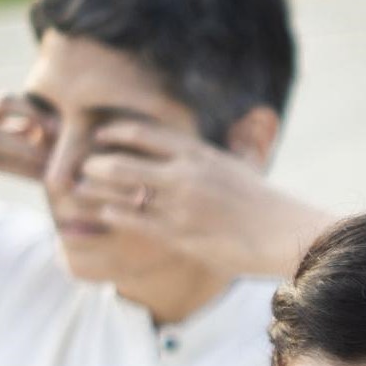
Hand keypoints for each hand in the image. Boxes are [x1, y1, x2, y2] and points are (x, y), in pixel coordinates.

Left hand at [74, 119, 329, 276]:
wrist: (284, 233)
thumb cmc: (266, 204)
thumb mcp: (239, 167)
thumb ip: (215, 154)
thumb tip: (204, 147)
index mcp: (199, 153)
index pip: (144, 133)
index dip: (115, 132)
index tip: (100, 135)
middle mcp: (185, 174)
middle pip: (123, 161)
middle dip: (95, 163)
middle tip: (81, 165)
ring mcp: (180, 205)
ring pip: (122, 192)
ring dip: (96, 191)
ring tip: (80, 189)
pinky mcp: (179, 234)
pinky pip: (134, 220)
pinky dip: (113, 214)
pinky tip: (104, 212)